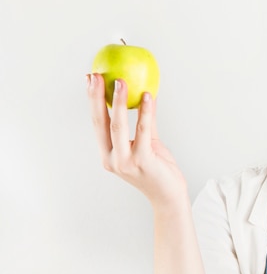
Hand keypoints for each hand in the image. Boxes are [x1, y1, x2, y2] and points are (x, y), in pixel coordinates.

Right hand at [86, 73, 187, 210]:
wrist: (169, 196)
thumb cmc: (158, 170)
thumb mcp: (148, 143)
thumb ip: (145, 122)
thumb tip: (145, 95)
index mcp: (109, 154)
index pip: (97, 123)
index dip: (93, 101)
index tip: (91, 80)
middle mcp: (112, 159)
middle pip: (101, 123)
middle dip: (97, 98)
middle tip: (97, 76)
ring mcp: (126, 162)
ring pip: (119, 127)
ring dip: (120, 102)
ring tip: (121, 82)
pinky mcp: (143, 161)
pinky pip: (144, 132)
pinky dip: (145, 113)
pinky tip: (148, 97)